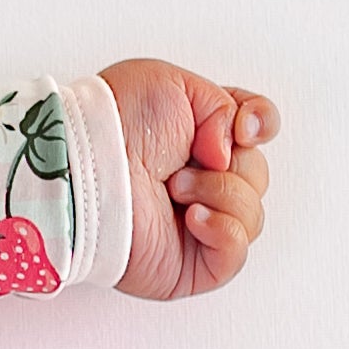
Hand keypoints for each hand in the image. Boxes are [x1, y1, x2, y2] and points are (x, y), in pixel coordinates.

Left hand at [100, 59, 280, 301]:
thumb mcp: (178, 84)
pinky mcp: (190, 264)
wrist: (87, 164)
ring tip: (173, 187)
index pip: (256, 131)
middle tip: (182, 163)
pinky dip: (224, 231)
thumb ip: (228, 105)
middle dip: (231, 165)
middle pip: (258, 176)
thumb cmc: (115, 121)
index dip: (261, 125)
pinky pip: (236, 255)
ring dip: (220, 193)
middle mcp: (201, 181)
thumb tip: (234, 151)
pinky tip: (192, 217)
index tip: (243, 129)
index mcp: (200, 137)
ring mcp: (197, 226)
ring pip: (252, 214)